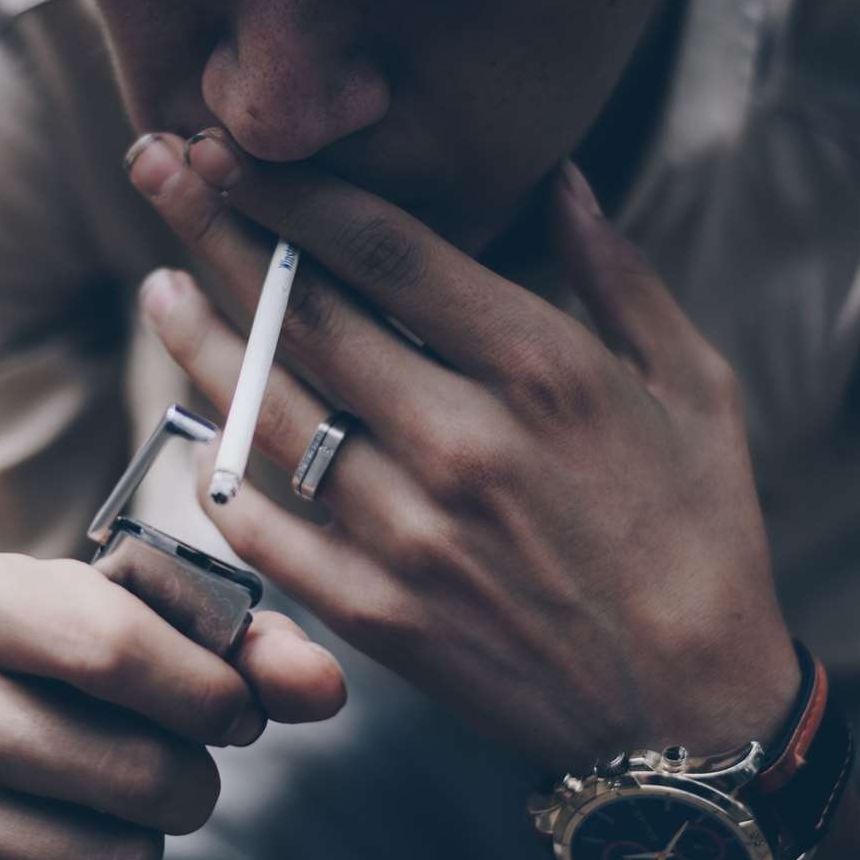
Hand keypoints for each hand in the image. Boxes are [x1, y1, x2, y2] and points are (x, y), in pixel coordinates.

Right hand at [0, 554, 345, 859]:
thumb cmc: (76, 690)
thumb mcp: (152, 640)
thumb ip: (250, 652)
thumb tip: (323, 687)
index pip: (114, 646)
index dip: (210, 692)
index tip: (239, 714)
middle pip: (134, 767)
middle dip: (190, 780)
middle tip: (169, 770)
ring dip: (145, 846)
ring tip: (102, 811)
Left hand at [124, 129, 797, 772]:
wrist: (687, 711)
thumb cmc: (702, 535)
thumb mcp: (694, 386)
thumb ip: (618, 275)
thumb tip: (558, 180)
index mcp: (541, 368)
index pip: (384, 247)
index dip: (294, 189)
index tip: (236, 148)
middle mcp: (461, 440)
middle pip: (305, 315)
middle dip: (219, 232)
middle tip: (158, 173)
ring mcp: (409, 532)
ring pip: (270, 413)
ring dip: (201, 342)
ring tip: (161, 291)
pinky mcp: (377, 614)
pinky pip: (271, 532)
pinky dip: (225, 480)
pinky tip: (200, 436)